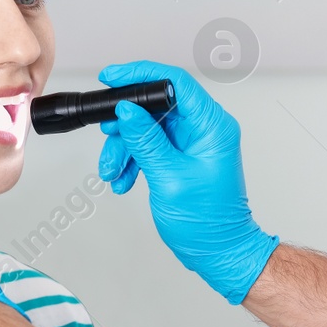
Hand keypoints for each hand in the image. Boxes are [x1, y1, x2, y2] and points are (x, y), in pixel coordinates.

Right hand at [97, 61, 278, 303]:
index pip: (176, 82)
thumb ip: (146, 140)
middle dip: (126, 125)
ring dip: (125, 148)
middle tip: (108, 137)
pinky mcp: (182, 156)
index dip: (141, 75)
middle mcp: (204, 129)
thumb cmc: (207, 222)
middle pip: (156, 106)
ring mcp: (193, 142)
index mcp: (212, 126)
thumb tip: (127, 111)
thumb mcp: (169, 177)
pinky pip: (150, 146)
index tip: (112, 77)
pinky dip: (133, 160)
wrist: (218, 251)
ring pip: (148, 127)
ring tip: (114, 172)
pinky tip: (125, 179)